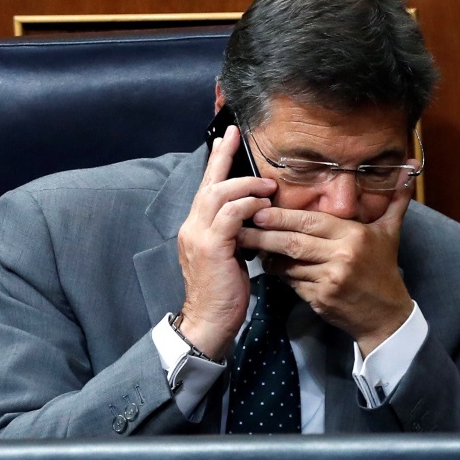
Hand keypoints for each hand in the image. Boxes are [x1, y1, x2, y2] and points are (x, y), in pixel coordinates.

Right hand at [176, 127, 277, 359]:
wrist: (209, 322)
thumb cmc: (224, 293)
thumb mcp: (229, 256)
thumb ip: (235, 233)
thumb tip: (256, 215)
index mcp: (196, 228)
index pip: (206, 188)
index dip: (216, 162)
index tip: (226, 139)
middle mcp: (192, 226)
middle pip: (209, 183)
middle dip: (224, 157)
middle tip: (237, 137)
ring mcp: (199, 236)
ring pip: (219, 194)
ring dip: (246, 185)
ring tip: (268, 186)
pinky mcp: (211, 247)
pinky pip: (230, 215)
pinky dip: (248, 206)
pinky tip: (264, 207)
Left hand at [239, 180, 414, 355]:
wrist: (386, 314)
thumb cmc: (384, 269)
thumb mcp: (390, 232)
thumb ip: (396, 200)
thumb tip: (410, 169)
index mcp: (354, 236)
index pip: (311, 222)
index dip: (282, 216)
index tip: (259, 210)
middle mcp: (342, 257)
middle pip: (294, 242)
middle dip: (265, 235)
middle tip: (241, 227)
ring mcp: (330, 280)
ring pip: (289, 265)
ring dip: (268, 257)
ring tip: (250, 247)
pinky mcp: (321, 299)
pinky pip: (293, 283)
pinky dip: (280, 276)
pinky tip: (271, 268)